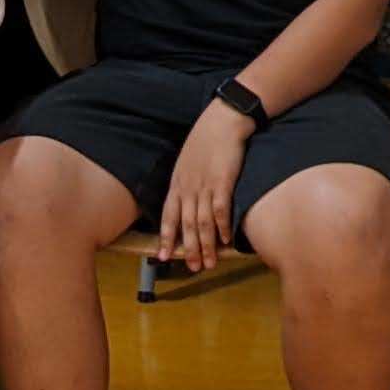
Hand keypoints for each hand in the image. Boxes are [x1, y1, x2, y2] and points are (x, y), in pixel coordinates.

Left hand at [157, 98, 251, 268]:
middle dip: (188, 249)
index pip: (168, 216)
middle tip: (192, 267)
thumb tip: (185, 200)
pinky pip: (221, 210)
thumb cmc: (205, 140)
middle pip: (186, 225)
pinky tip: (226, 240)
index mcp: (177, 184)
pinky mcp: (222, 182)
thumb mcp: (186, 162)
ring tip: (210, 262)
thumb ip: (184, 182)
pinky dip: (223, 227)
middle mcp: (188, 188)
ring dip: (206, 245)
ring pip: (202, 223)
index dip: (166, 238)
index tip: (162, 257)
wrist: (222, 121)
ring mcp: (204, 186)